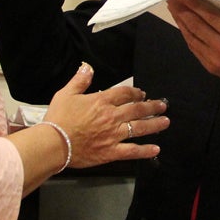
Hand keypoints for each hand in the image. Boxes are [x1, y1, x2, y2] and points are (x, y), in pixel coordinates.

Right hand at [41, 63, 168, 168]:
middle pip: (137, 109)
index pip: (125, 93)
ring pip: (140, 128)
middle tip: (162, 105)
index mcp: (102, 102)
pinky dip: (145, 151)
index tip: (142, 93)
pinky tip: (155, 149)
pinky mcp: (111, 152)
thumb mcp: (66, 94)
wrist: (54, 143)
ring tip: (165, 121)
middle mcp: (112, 117)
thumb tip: (87, 67)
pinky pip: (132, 151)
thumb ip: (80, 80)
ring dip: (154, 124)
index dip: (135, 92)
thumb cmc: (58, 119)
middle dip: (152, 106)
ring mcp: (113, 135)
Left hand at [166, 0, 219, 99]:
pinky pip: (194, 48)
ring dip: (181, 22)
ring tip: (174, 10)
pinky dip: (187, 35)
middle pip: (197, 26)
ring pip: (192, 37)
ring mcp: (214, 59)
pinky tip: (182, 26)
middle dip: (183, 11)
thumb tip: (214, 8)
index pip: (210, 16)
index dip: (194, 4)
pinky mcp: (209, 66)